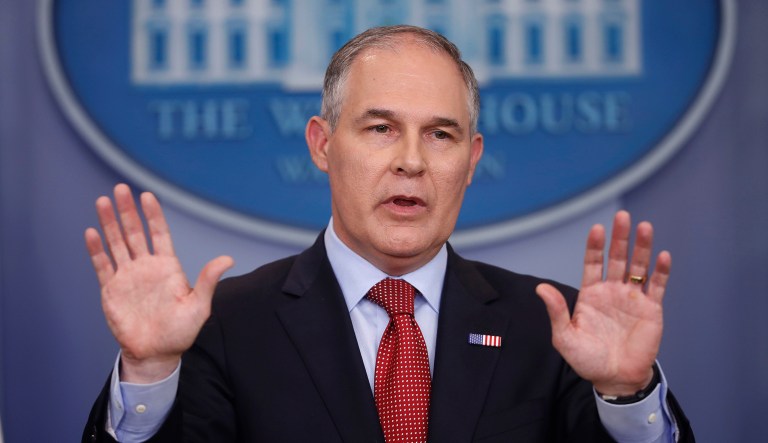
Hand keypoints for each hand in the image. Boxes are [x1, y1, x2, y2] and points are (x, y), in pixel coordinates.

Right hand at [85, 184, 233, 382]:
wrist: (155, 354)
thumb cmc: (180, 331)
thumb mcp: (199, 306)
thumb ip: (208, 281)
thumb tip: (228, 259)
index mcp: (167, 267)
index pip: (159, 234)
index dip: (153, 215)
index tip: (147, 196)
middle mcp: (146, 267)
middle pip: (135, 233)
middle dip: (127, 211)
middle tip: (120, 189)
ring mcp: (128, 277)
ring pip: (117, 244)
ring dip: (109, 224)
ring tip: (102, 202)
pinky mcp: (112, 290)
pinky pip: (102, 266)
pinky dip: (97, 250)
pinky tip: (92, 232)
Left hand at [535, 211, 669, 395]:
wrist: (614, 378)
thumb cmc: (587, 359)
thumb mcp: (565, 337)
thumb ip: (557, 311)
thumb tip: (541, 288)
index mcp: (591, 294)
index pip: (593, 263)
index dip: (595, 246)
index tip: (597, 229)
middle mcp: (612, 291)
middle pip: (618, 258)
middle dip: (619, 237)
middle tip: (622, 216)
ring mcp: (633, 298)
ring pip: (639, 266)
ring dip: (642, 247)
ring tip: (644, 227)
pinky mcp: (652, 309)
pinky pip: (657, 286)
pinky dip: (661, 271)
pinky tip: (662, 256)